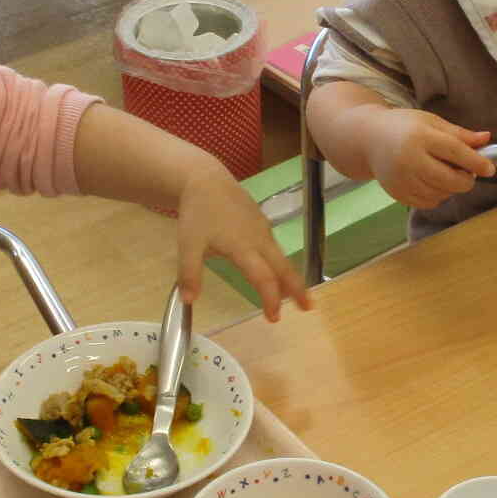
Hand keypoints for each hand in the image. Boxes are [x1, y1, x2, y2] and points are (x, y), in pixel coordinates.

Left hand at [173, 164, 310, 322]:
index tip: (273, 318)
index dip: (270, 299)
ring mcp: (263, 229)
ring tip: (294, 295)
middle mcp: (259, 239)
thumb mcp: (188, 244)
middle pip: (284, 267)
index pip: (264, 278)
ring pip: (281, 257)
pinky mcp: (261, 222)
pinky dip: (279, 262)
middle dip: (297, 289)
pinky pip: (275, 246)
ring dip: (289, 277)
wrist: (205, 179)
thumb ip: (189, 273)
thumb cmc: (198, 213)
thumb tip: (189, 301)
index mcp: (243, 247)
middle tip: (308, 308)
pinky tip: (275, 269)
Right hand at [369, 110, 496, 210]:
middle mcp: (409, 159)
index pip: (455, 151)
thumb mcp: (431, 122)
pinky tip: (432, 181)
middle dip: (466, 180)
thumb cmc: (404, 127)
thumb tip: (486, 139)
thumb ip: (459, 134)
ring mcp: (401, 179)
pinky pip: (428, 203)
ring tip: (445, 172)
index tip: (490, 169)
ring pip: (441, 194)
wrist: (369, 139)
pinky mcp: (397, 193)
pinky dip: (437, 195)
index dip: (476, 162)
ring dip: (451, 187)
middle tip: (468, 172)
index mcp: (420, 137)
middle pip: (449, 179)